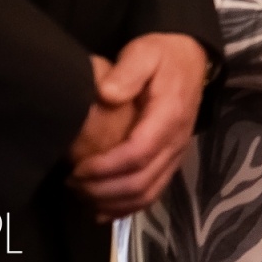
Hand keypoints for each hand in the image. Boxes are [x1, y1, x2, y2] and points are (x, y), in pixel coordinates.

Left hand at [68, 34, 208, 220]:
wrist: (189, 59)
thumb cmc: (162, 56)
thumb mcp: (144, 51)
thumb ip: (127, 71)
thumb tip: (106, 94)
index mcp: (169, 115)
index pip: (138, 153)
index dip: (105, 167)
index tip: (76, 168)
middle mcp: (176, 141)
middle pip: (141, 181)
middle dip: (102, 190)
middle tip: (71, 183)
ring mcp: (176, 154)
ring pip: (147, 194)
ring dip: (112, 202)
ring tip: (81, 195)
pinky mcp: (171, 161)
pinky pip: (152, 193)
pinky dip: (126, 207)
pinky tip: (101, 210)